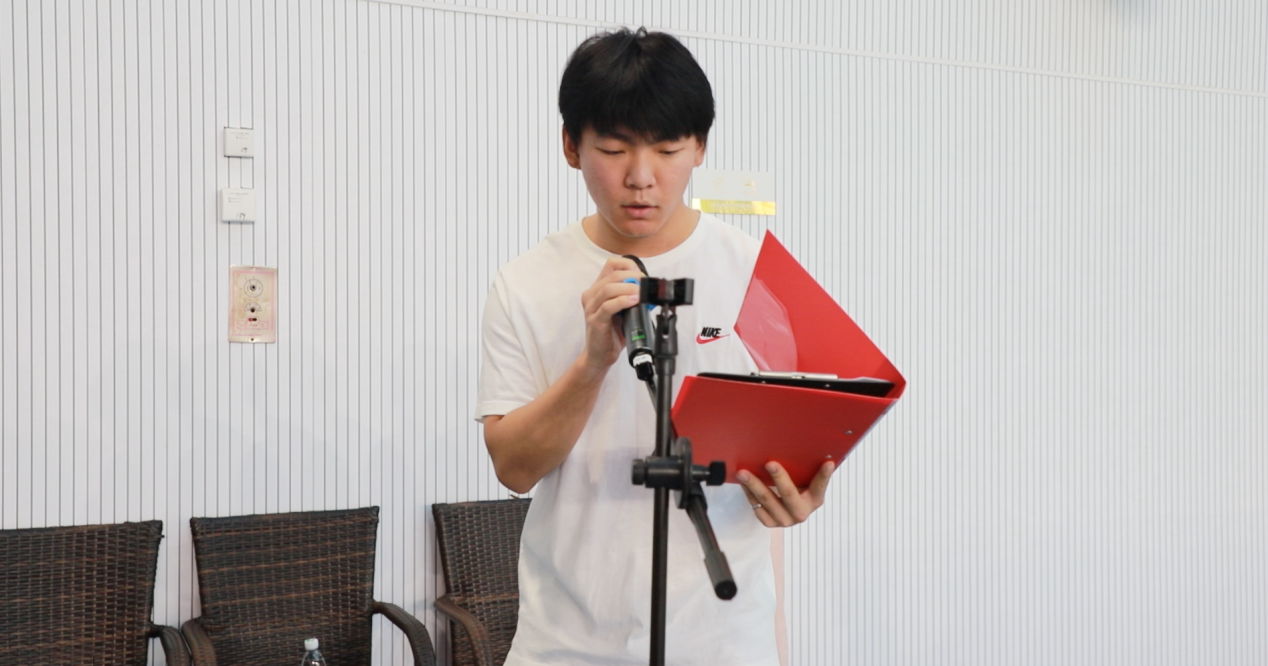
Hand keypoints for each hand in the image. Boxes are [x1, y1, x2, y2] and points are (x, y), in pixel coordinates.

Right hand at [577, 256, 644, 375]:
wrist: (600, 356)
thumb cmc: (612, 333)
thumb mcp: (624, 311)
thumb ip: (633, 298)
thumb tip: (652, 291)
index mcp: (598, 289)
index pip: (612, 264)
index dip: (629, 265)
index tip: (642, 275)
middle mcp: (591, 295)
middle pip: (613, 275)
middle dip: (633, 276)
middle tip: (646, 284)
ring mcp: (591, 307)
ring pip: (609, 288)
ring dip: (629, 288)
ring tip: (642, 293)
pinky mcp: (595, 320)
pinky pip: (608, 306)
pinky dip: (623, 301)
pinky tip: (634, 302)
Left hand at [737, 461, 834, 526]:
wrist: (787, 511)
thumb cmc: (798, 489)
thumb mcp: (806, 481)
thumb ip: (808, 470)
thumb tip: (816, 449)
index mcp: (815, 500)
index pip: (820, 486)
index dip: (824, 475)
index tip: (827, 462)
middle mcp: (801, 513)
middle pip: (788, 493)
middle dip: (779, 477)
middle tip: (769, 463)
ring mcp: (785, 520)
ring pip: (767, 500)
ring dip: (754, 484)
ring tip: (743, 472)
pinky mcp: (770, 523)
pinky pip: (756, 507)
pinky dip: (748, 493)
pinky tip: (743, 482)